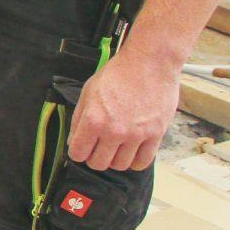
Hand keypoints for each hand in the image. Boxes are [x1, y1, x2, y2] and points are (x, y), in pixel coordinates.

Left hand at [66, 50, 180, 171]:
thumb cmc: (117, 74)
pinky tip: (132, 151)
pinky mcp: (155, 135)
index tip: (82, 148)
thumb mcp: (88, 92)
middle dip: (95, 158)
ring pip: (120, 165)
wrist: (148, 64)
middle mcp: (114, 131)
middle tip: (98, 148)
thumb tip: (74, 142)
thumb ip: (79, 119)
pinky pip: (143, 162)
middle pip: (98, 164)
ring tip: (116, 147)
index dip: (78, 152)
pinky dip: (135, 161)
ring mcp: (136, 135)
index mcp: (93, 120)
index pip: (78, 154)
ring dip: (115, 159)